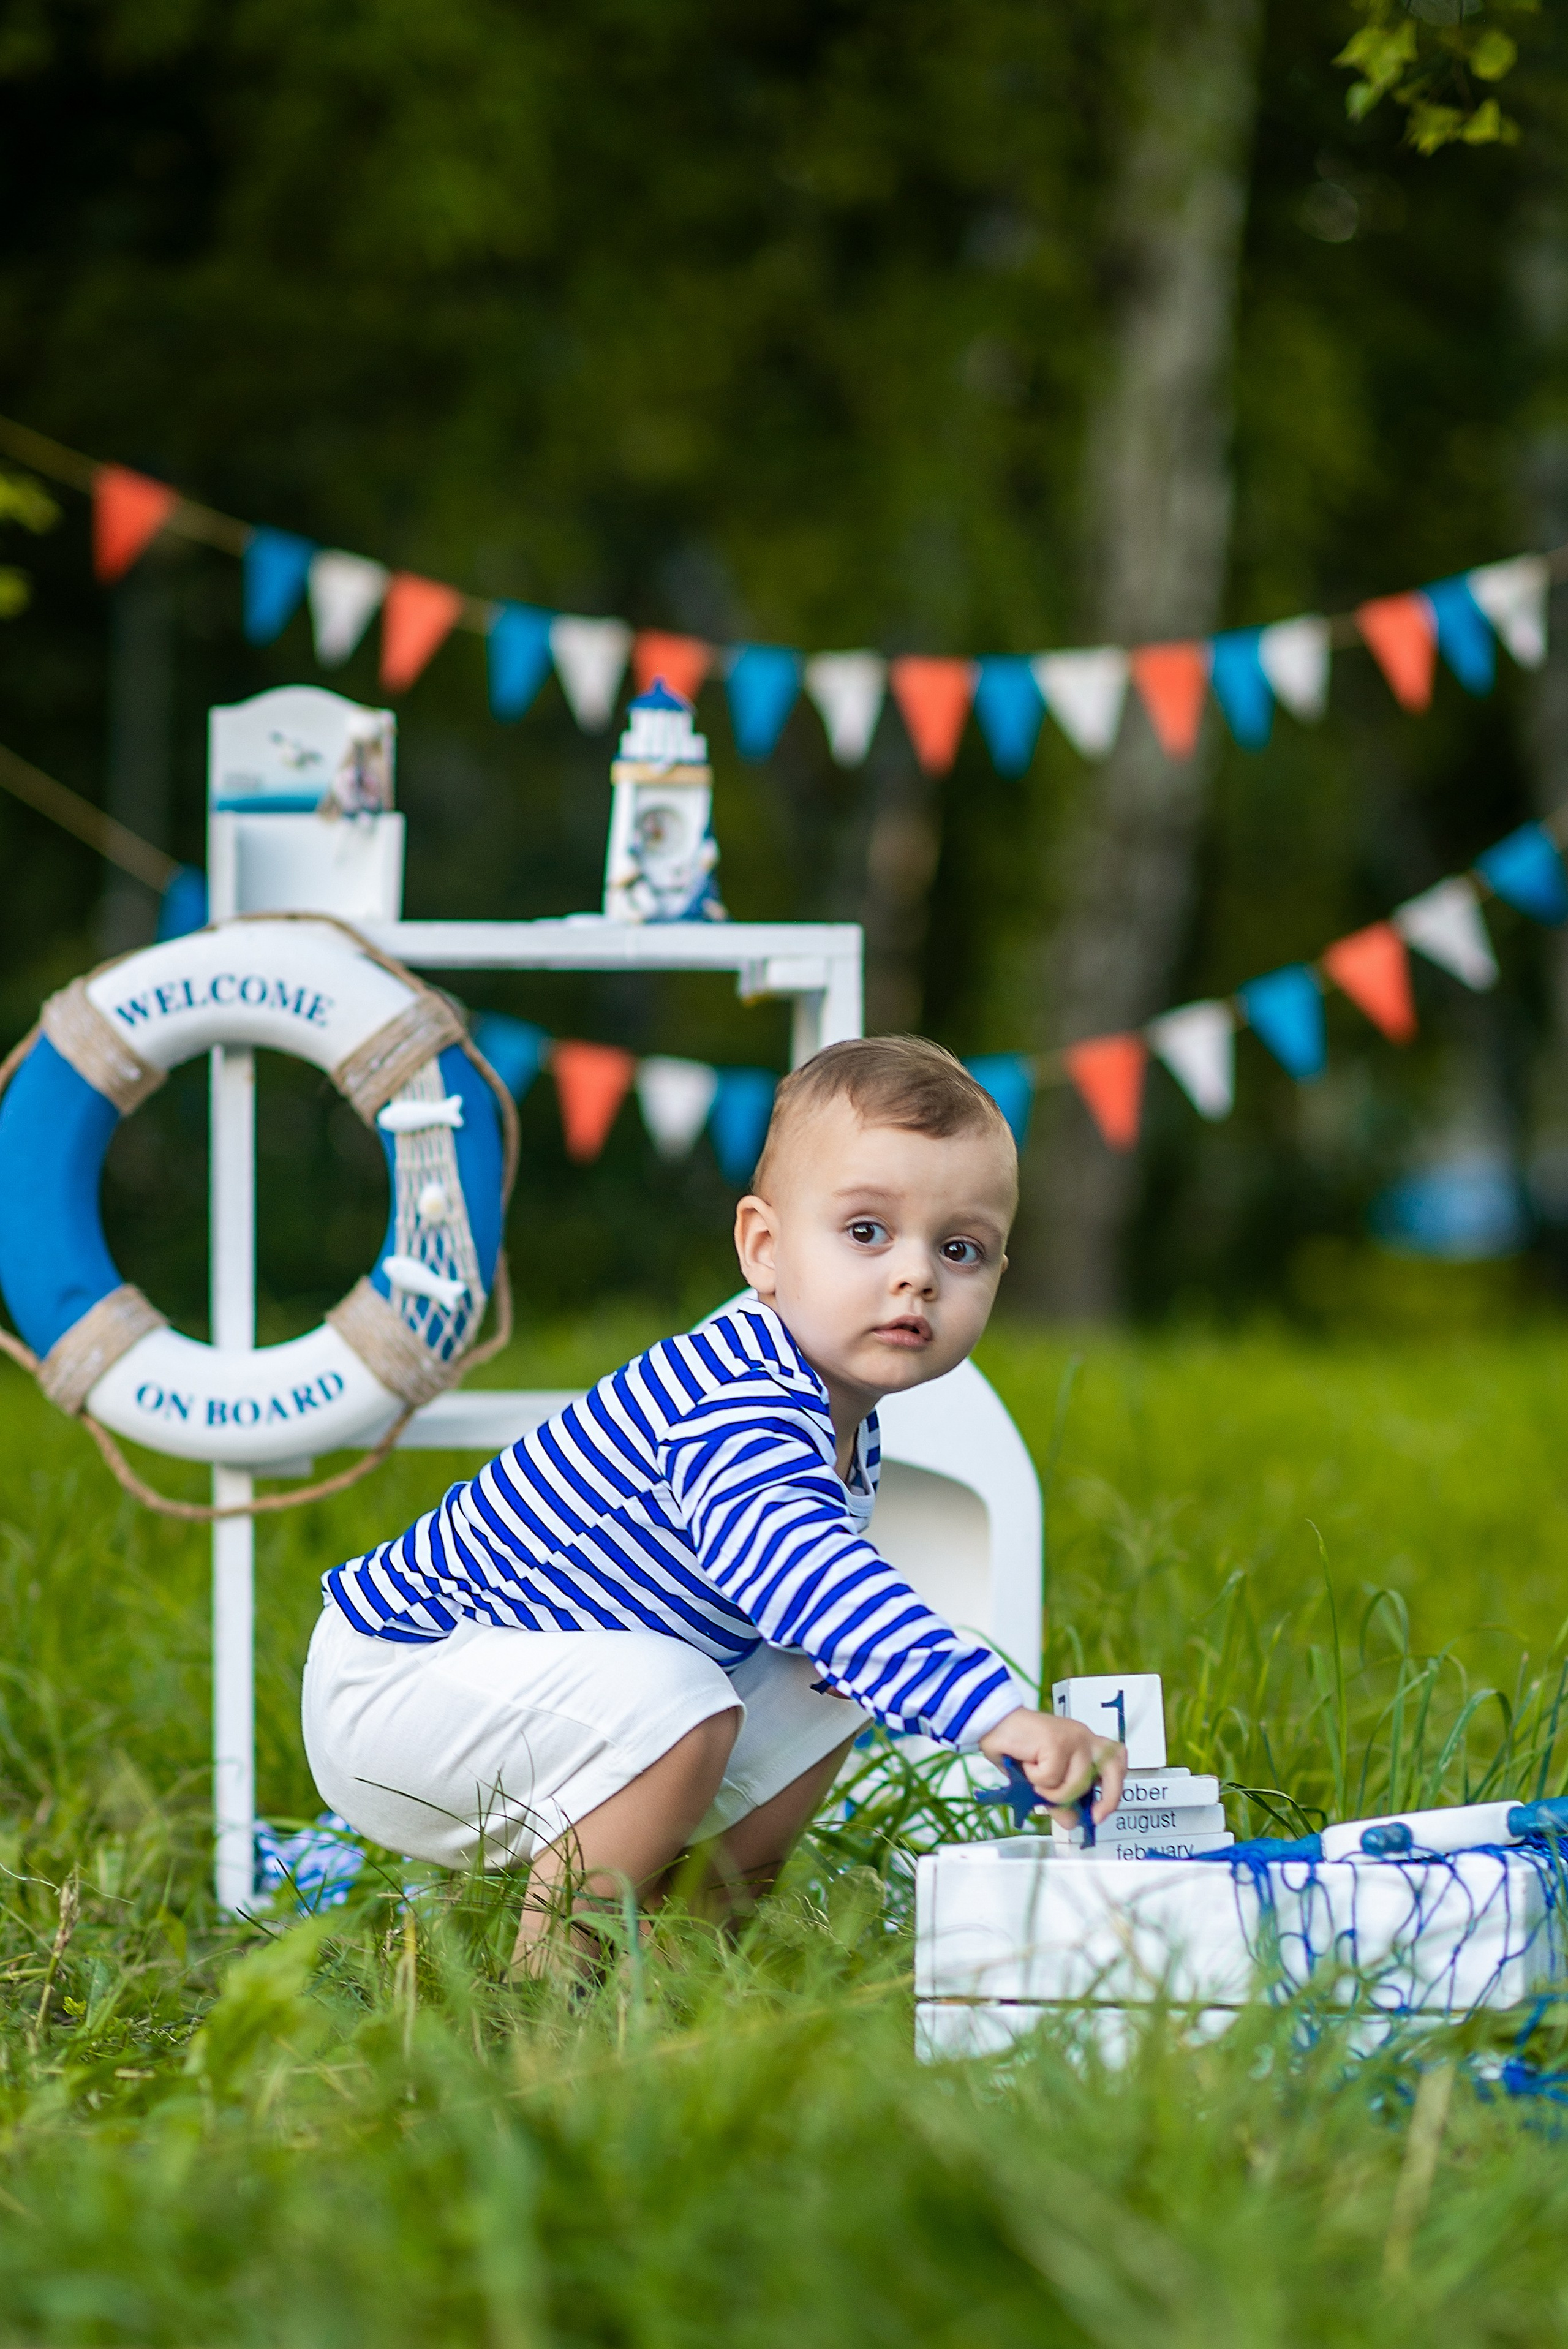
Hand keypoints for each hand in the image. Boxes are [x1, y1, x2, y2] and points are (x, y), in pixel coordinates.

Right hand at [978, 1708, 1125, 1829]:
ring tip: (1034, 1777)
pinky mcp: (1058, 1741)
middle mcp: (1083, 1738)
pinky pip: (1052, 1778)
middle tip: (1093, 1815)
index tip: (1098, 1813)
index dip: (1113, 1789)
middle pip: (1114, 1768)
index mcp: (1084, 1744)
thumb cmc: (1016, 1748)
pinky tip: (1026, 1764)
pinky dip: (1035, 1779)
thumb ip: (1059, 1800)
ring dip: (1052, 1791)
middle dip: (1108, 1797)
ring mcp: (1073, 1738)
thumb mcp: (1042, 1782)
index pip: (1115, 1762)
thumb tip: (1071, 1822)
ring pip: (1077, 1783)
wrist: (994, 1724)